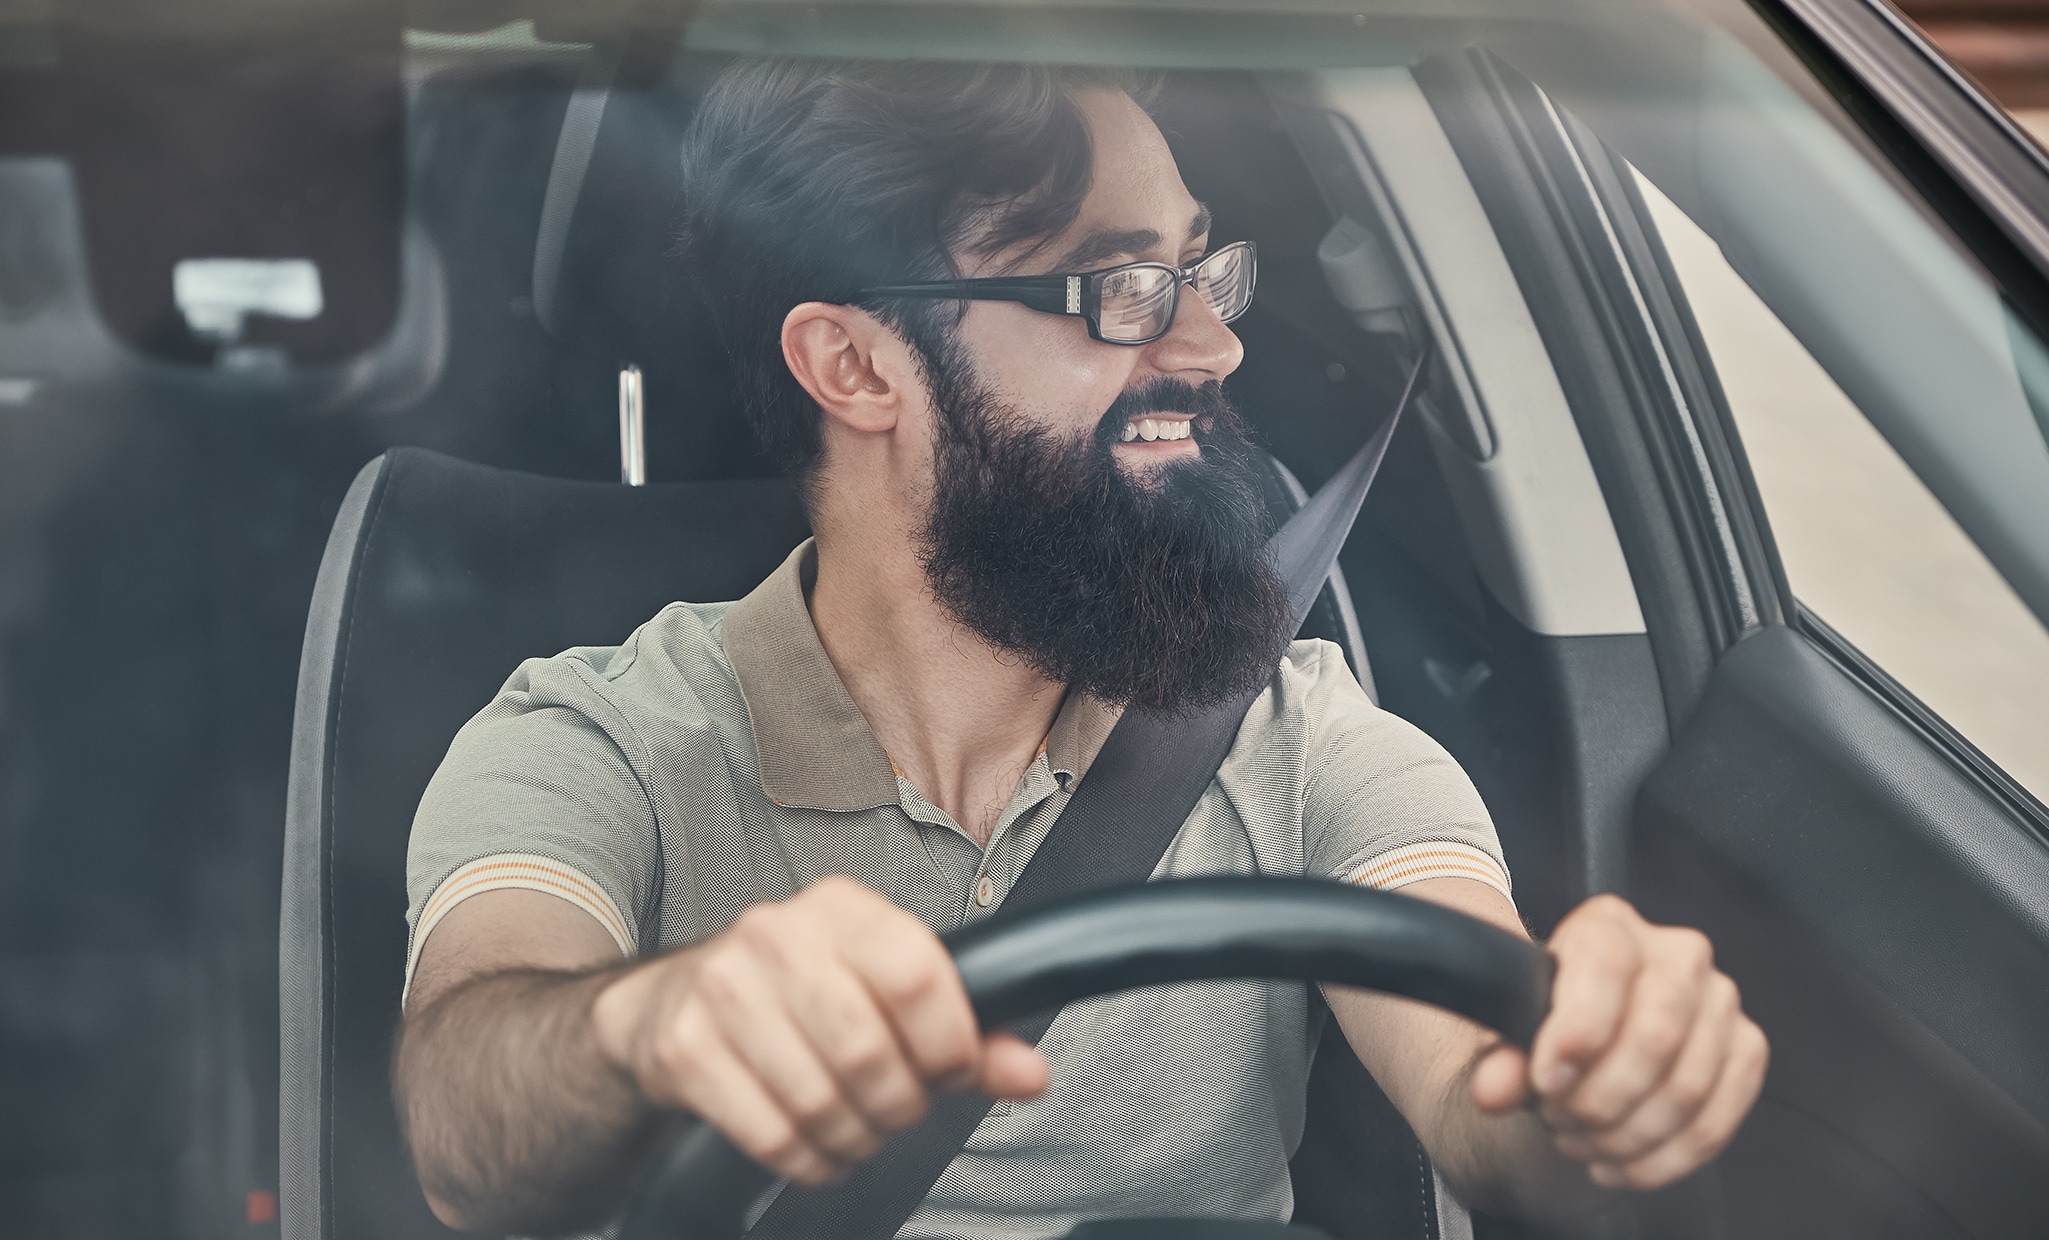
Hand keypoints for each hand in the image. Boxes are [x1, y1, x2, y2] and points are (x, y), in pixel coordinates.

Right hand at [591, 876, 1048, 1184]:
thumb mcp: (880, 991)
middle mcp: (777, 934)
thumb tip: (1031, 1075)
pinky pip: (771, 1134)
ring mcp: (722, 988)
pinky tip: (814, 1148)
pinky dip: (807, 1161)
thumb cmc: (797, 996)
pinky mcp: (684, 1049)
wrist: (669, 1004)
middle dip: (898, 1106)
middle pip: (869, 1051)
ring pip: (820, 1101)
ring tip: (856, 1132)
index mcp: (841, 908)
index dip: (950, 1044)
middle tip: (896, 1112)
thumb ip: (965, 1033)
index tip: (950, 1072)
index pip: (917, 974)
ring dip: (854, 1140)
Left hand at [1469, 894, 1767, 1189]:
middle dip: (1601, 1098)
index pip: (1606, 965)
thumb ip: (1501, 1059)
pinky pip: (1715, 1121)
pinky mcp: (1746, 1050)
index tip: (1546, 1082)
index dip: (1577, 1031)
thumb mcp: (1514, 1033)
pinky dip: (1662, 1159)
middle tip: (1558, 1119)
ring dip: (1626, 1136)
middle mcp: (1678, 953)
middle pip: (1657, 1036)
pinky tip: (1618, 1166)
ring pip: (1688, 1088)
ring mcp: (1721, 1001)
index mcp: (1611, 926)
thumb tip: (1493, 1090)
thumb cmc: (1551, 1024)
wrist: (1589, 1041)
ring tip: (1579, 1142)